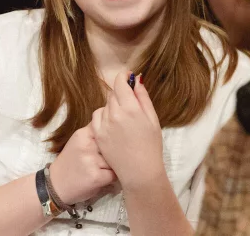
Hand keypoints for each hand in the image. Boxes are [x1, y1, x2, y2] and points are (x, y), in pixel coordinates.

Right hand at [48, 125, 116, 204]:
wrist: (55, 185)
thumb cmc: (70, 163)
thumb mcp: (78, 143)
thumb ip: (94, 135)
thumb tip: (116, 130)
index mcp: (82, 134)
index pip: (105, 128)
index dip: (111, 136)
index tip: (111, 142)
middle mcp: (87, 145)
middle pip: (112, 145)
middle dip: (112, 153)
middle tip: (105, 159)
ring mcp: (91, 161)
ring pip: (114, 160)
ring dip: (112, 166)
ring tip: (101, 170)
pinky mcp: (96, 176)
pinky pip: (114, 174)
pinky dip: (111, 178)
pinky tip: (101, 179)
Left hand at [90, 72, 163, 190]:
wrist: (140, 172)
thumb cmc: (151, 146)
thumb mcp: (152, 119)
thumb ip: (143, 97)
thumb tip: (137, 80)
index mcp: (130, 108)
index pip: (120, 82)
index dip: (124, 77)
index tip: (128, 78)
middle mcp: (114, 114)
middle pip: (113, 93)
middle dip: (121, 94)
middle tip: (131, 104)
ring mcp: (103, 125)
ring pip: (105, 105)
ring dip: (113, 106)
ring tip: (124, 119)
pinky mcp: (97, 135)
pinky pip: (97, 117)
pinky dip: (104, 117)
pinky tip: (113, 125)